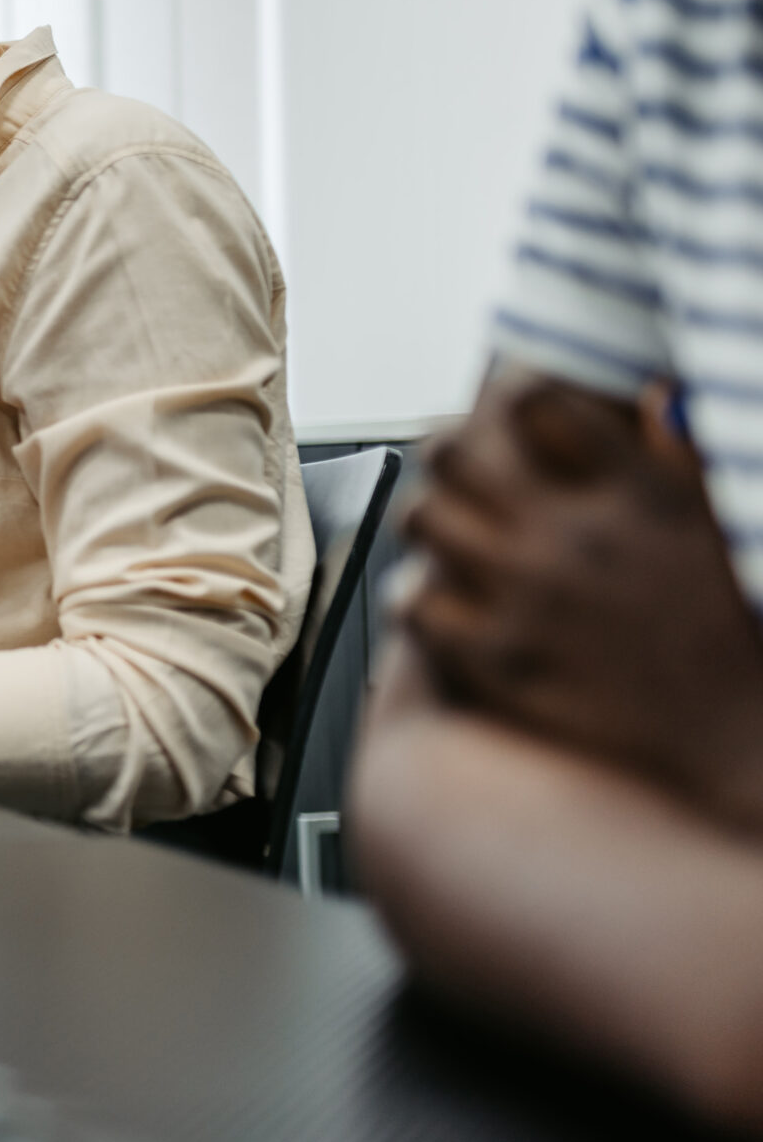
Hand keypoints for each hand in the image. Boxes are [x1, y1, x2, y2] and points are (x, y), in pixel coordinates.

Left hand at [394, 371, 762, 830]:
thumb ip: (677, 456)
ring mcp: (531, 598)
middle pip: (449, 451)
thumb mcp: (719, 525)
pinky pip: (412, 602)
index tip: (515, 418)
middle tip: (466, 480)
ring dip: (431, 523)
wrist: (741, 747)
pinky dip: (418, 597)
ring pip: (418, 518)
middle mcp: (577, 536)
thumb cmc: (734, 632)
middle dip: (451, 456)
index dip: (514, 398)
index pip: (533, 398)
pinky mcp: (501, 661)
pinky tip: (444, 603)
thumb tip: (651, 394)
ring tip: (455, 540)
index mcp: (638, 492)